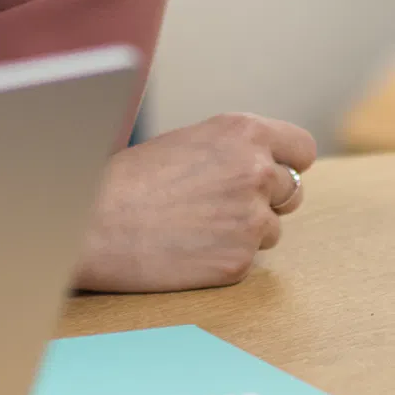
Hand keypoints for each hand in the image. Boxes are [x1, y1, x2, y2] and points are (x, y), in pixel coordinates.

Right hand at [73, 112, 319, 292]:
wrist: (92, 224)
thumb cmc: (127, 180)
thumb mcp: (188, 142)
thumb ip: (233, 151)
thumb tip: (268, 167)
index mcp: (243, 132)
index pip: (302, 149)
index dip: (287, 163)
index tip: (275, 173)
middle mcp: (257, 172)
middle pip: (292, 191)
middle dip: (267, 200)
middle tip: (223, 206)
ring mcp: (251, 219)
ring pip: (271, 230)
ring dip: (244, 231)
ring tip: (194, 228)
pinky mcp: (239, 262)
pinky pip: (247, 261)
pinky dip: (223, 259)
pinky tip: (187, 251)